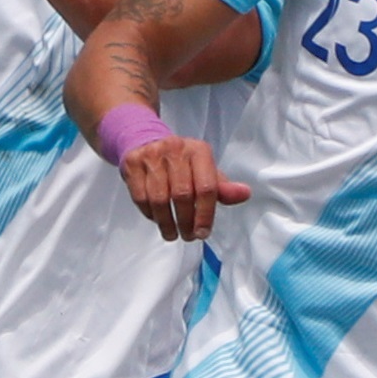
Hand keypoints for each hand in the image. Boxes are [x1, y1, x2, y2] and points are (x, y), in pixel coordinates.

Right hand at [119, 133, 248, 244]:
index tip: (203, 233)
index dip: (205, 214)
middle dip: (186, 222)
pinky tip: (157, 219)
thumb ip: (223, 186)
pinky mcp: (131, 163)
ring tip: (172, 234)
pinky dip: (150, 214)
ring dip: (166, 222)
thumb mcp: (204, 170)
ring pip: (159, 199)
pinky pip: (140, 197)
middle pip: (182, 195)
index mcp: (199, 151)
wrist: (145, 140)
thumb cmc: (181, 162)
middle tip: (188, 236)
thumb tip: (245, 194)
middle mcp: (175, 149)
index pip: (206, 187)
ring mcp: (151, 155)